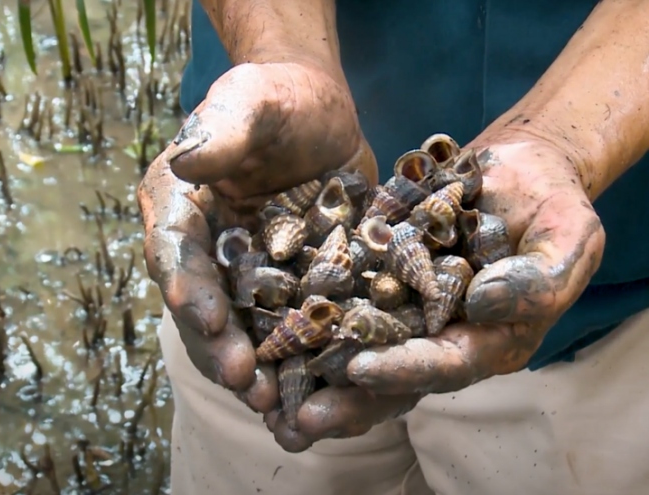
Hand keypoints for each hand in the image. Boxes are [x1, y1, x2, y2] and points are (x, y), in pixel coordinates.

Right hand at [138, 61, 376, 415]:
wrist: (317, 113)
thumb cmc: (276, 97)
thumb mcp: (251, 100)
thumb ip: (223, 129)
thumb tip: (189, 162)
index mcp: (179, 209)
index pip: (175, 253)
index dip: (188, 288)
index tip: (206, 319)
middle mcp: (205, 251)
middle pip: (205, 307)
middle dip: (222, 348)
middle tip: (245, 384)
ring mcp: (245, 275)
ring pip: (244, 332)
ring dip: (259, 371)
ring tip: (279, 409)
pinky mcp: (288, 287)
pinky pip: (290, 331)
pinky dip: (301, 363)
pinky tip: (321, 395)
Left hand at [268, 130, 605, 451]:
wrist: (516, 169)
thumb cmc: (554, 207)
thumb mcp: (568, 238)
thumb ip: (537, 280)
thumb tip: (481, 304)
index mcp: (488, 339)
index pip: (444, 364)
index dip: (404, 370)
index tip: (360, 371)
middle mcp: (438, 332)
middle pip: (391, 372)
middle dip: (347, 396)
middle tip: (300, 417)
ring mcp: (402, 305)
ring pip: (355, 341)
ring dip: (314, 362)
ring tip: (270, 379)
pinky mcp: (376, 273)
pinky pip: (339, 292)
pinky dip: (307, 305)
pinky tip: (265, 311)